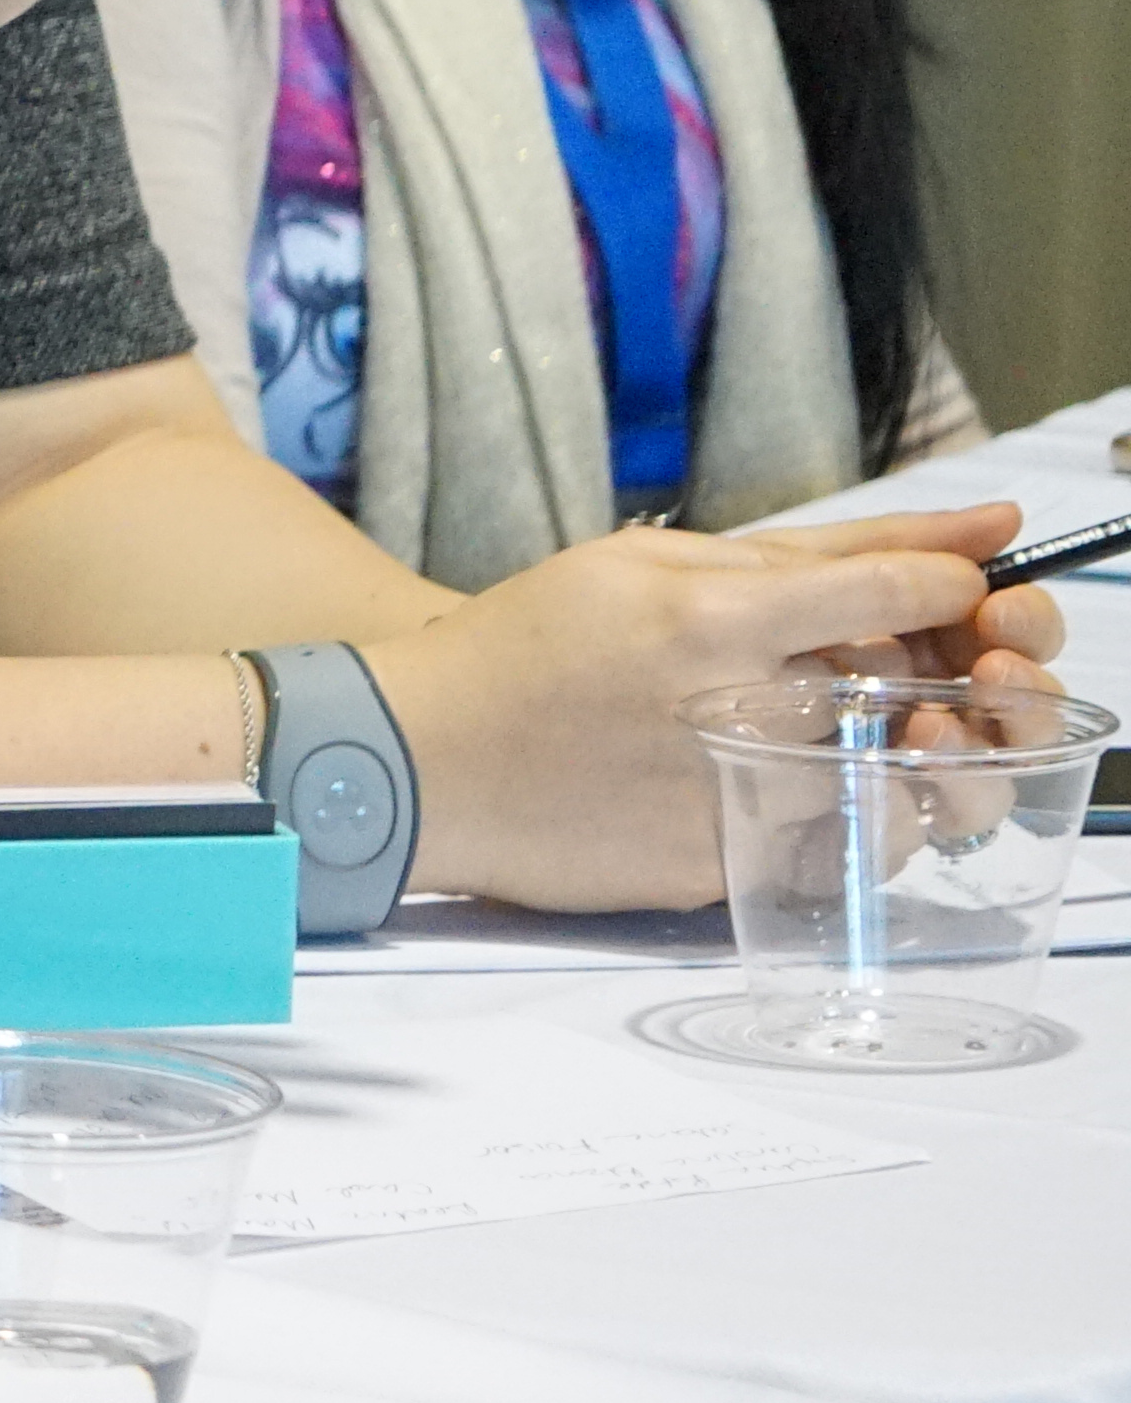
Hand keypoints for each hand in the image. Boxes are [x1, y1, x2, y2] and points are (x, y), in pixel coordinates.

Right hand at [366, 502, 1035, 911]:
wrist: (418, 761)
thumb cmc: (525, 646)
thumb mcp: (646, 563)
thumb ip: (814, 549)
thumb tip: (984, 530)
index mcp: (712, 620)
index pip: (899, 593)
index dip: (942, 587)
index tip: (938, 591)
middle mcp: (735, 713)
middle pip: (908, 691)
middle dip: (913, 671)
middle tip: (859, 660)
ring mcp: (736, 804)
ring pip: (891, 778)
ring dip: (885, 746)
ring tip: (818, 725)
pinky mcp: (727, 872)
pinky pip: (841, 845)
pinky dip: (834, 806)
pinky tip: (770, 778)